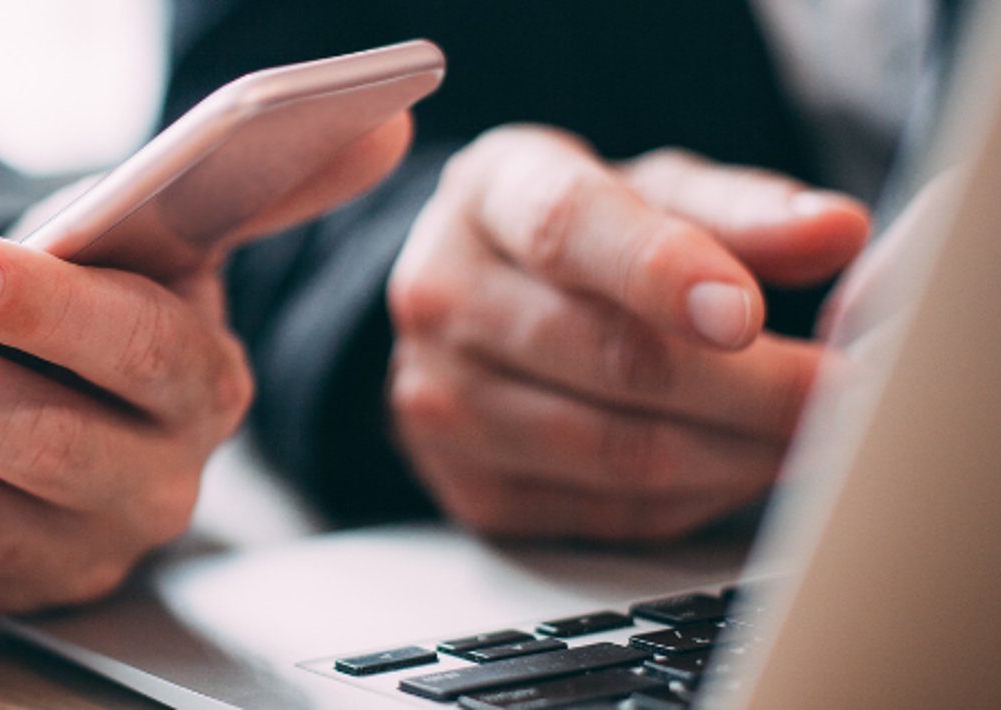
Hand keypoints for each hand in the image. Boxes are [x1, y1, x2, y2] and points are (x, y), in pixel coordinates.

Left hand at [0, 115, 413, 611]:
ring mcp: (61, 557)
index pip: (133, 355)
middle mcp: (148, 491)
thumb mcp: (170, 232)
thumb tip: (378, 115)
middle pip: (29, 449)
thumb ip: (260, 174)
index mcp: (200, 391)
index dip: (40, 309)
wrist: (61, 390)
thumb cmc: (101, 297)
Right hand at [385, 125, 871, 542]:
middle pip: (609, 356)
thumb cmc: (576, 238)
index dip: (662, 272)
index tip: (747, 312)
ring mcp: (443, 402)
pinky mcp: (470, 489)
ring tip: (813, 432)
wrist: (463, 307)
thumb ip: (740, 208)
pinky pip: (613, 511)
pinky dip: (700, 495)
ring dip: (740, 452)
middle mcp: (444, 296)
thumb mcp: (648, 189)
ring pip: (617, 450)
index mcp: (492, 192)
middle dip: (752, 385)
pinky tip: (743, 462)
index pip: (567, 230)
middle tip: (846, 389)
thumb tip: (837, 230)